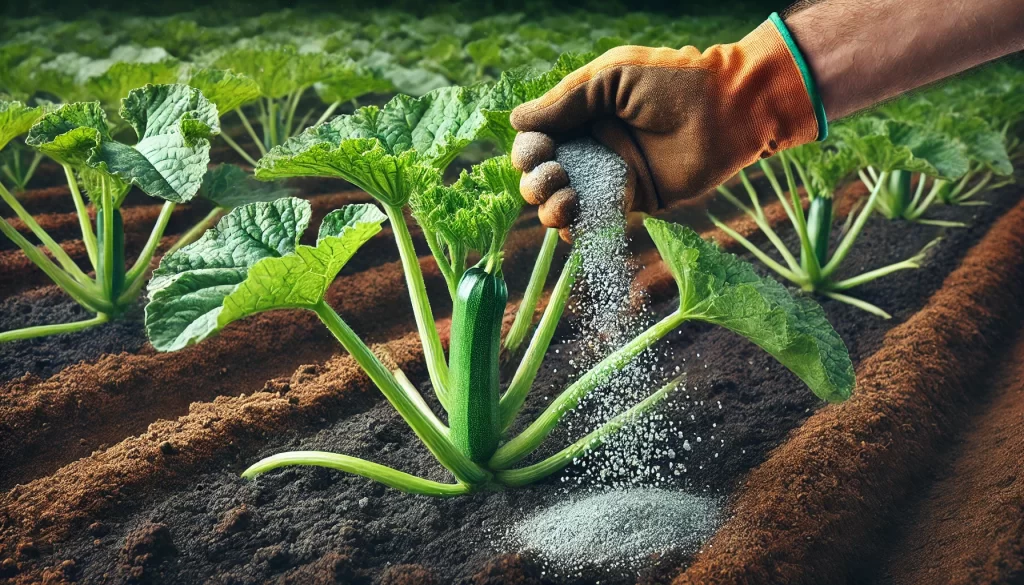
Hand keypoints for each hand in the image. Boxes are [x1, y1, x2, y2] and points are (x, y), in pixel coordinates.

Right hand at [510, 17, 823, 230]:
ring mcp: (609, 176)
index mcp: (580, 113)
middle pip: (541, 175)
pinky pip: (595, 223)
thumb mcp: (610, 78)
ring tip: (566, 198)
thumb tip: (516, 121)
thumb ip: (565, 102)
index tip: (537, 151)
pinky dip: (578, 228)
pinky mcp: (632, 202)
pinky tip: (577, 218)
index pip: (537, 139)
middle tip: (555, 175)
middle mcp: (590, 146)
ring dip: (549, 208)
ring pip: (560, 204)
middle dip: (535, 182)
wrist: (728, 110)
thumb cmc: (673, 82)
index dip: (528, 150)